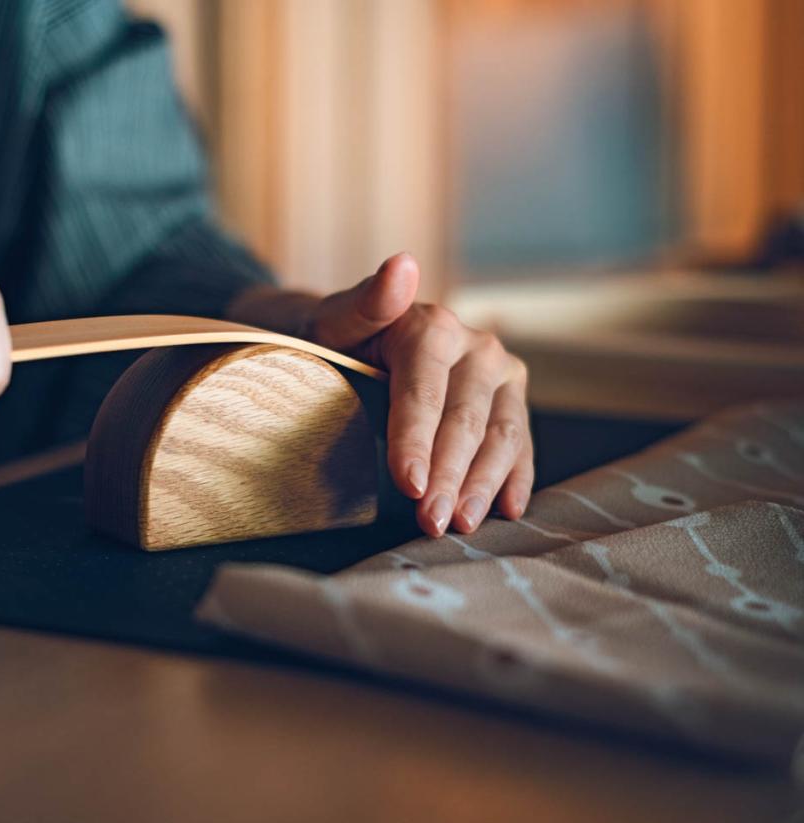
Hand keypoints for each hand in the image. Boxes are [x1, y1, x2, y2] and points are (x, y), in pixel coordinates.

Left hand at [308, 253, 532, 536]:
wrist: (350, 341)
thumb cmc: (333, 339)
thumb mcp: (334, 321)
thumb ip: (366, 302)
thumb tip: (402, 266)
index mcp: (432, 328)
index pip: (426, 394)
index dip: (416, 441)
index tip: (407, 484)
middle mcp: (476, 348)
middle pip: (465, 422)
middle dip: (447, 477)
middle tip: (430, 522)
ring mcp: (500, 375)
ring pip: (500, 437)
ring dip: (482, 486)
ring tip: (461, 525)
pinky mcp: (511, 401)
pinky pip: (519, 445)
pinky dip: (514, 479)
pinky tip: (506, 511)